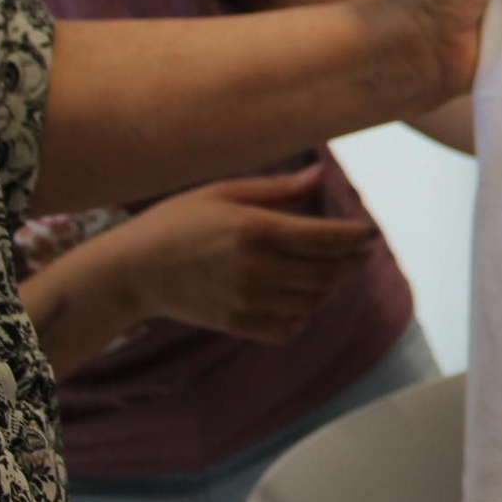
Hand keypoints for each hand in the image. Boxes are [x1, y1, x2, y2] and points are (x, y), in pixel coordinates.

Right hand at [113, 164, 379, 343]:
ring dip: (332, 287)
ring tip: (336, 271)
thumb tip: (321, 174)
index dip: (355, 236)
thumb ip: (277, 188)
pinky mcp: (238, 323)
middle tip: (362, 252)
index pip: (325, 238)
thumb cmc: (177, 222)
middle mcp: (256, 268)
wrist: (132, 271)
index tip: (369, 232)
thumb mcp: (224, 192)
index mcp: (255, 230)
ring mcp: (247, 300)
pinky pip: (289, 326)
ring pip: (313, 300)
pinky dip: (305, 314)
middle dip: (352, 262)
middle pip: (327, 272)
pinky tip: (304, 298)